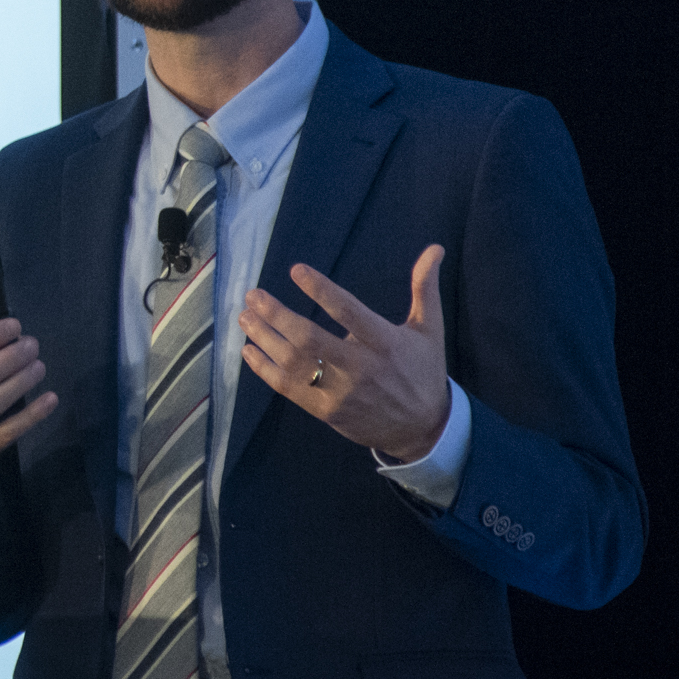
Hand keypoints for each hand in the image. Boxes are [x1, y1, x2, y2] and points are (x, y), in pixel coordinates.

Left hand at [239, 246, 451, 463]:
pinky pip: (289, 389)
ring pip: (294, 364)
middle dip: (276, 315)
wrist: (424, 429)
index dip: (322, 290)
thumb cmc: (423, 372)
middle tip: (253, 295)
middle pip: (309, 339)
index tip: (295, 270)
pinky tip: (248, 350)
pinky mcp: (327, 411)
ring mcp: (342, 392)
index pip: (349, 312)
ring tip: (245, 316)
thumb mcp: (430, 330)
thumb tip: (434, 248)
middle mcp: (361, 368)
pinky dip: (265, 369)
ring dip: (264, 338)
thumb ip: (425, 288)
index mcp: (386, 343)